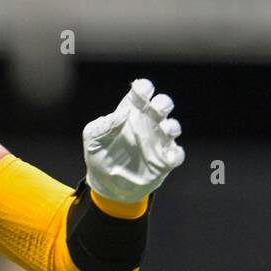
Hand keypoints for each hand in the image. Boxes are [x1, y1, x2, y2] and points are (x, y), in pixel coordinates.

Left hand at [82, 78, 184, 201]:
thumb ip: (105, 124)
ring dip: (172, 126)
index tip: (142, 89)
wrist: (104, 183)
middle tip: (157, 108)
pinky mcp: (164, 160)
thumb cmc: (98, 153)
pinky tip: (169, 157)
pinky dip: (176, 153)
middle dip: (163, 103)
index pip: (141, 94)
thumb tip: (122, 113)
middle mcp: (147, 123)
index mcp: (129, 112)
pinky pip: (177, 154)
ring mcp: (157, 141)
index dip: (144, 88)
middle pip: (162, 105)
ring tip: (165, 129)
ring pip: (173, 126)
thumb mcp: (93, 137)